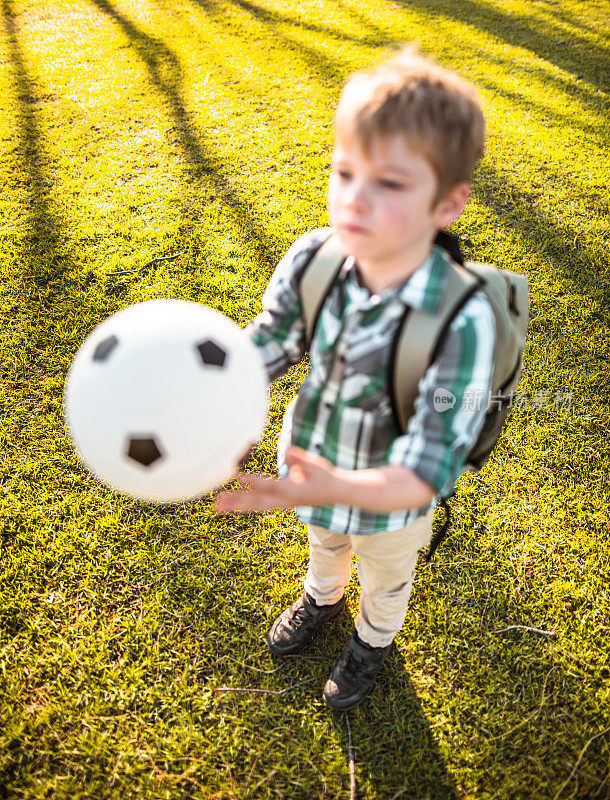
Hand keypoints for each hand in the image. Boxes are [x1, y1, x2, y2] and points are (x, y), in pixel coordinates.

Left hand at [215, 446, 339, 512]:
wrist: (337, 493)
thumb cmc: (327, 477)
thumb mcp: (317, 466)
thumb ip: (300, 459)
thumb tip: (287, 452)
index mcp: (293, 493)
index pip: (269, 486)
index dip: (253, 482)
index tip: (237, 477)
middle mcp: (284, 501)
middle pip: (256, 502)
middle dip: (236, 502)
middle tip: (217, 503)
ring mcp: (282, 504)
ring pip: (255, 506)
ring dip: (236, 506)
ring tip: (217, 506)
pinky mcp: (281, 502)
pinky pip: (259, 504)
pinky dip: (245, 504)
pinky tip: (232, 504)